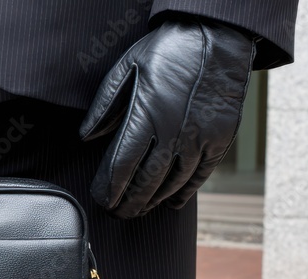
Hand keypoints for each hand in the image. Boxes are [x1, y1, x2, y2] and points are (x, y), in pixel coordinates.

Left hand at [80, 19, 256, 218]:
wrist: (219, 35)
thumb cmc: (169, 50)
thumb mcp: (128, 68)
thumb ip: (105, 105)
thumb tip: (86, 137)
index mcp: (147, 115)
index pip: (123, 165)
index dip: (111, 189)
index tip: (102, 201)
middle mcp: (175, 132)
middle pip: (147, 181)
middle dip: (130, 202)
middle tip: (118, 213)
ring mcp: (201, 138)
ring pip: (173, 182)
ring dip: (153, 200)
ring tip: (139, 210)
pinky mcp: (221, 138)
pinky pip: (200, 175)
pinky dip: (184, 192)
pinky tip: (171, 201)